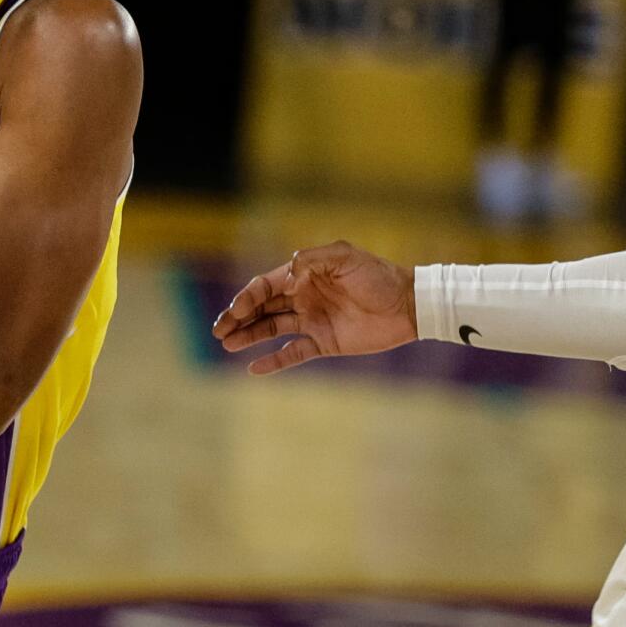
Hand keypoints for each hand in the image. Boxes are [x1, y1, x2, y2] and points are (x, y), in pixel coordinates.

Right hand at [211, 241, 416, 375]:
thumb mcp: (345, 258)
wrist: (407, 305)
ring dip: (248, 336)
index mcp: (304, 275)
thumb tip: (285, 271)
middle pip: (262, 308)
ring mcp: (312, 321)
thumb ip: (312, 261)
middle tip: (218, 330)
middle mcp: (303, 297)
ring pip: (271, 329)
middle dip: (238, 317)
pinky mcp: (324, 342)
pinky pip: (293, 353)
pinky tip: (254, 368)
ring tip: (226, 344)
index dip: (247, 298)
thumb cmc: (377, 277)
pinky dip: (274, 360)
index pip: (266, 286)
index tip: (235, 311)